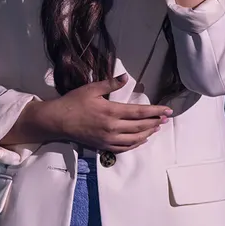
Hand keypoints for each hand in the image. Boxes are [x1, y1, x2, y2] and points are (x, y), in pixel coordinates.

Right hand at [49, 75, 172, 151]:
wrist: (57, 121)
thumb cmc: (73, 102)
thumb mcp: (91, 89)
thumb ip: (110, 84)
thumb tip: (125, 77)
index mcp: (111, 111)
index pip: (140, 112)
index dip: (155, 111)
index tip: (167, 110)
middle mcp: (112, 127)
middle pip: (140, 126)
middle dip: (155, 122)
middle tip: (166, 119)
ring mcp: (108, 139)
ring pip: (134, 139)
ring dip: (148, 134)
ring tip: (156, 128)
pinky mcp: (103, 146)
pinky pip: (124, 148)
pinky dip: (136, 144)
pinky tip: (141, 140)